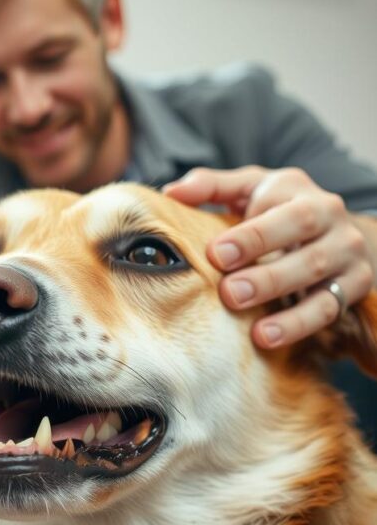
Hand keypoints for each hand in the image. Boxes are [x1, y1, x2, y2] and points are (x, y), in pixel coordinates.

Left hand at [163, 166, 374, 348]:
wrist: (337, 233)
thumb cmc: (277, 209)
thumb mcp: (248, 190)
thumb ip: (211, 187)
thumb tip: (170, 192)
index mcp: (298, 192)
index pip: (281, 212)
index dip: (250, 236)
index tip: (216, 254)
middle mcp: (330, 218)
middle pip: (304, 242)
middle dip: (266, 270)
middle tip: (229, 291)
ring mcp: (346, 252)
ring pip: (317, 276)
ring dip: (283, 302)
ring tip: (252, 327)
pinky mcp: (354, 285)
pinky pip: (328, 308)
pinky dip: (297, 325)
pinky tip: (267, 337)